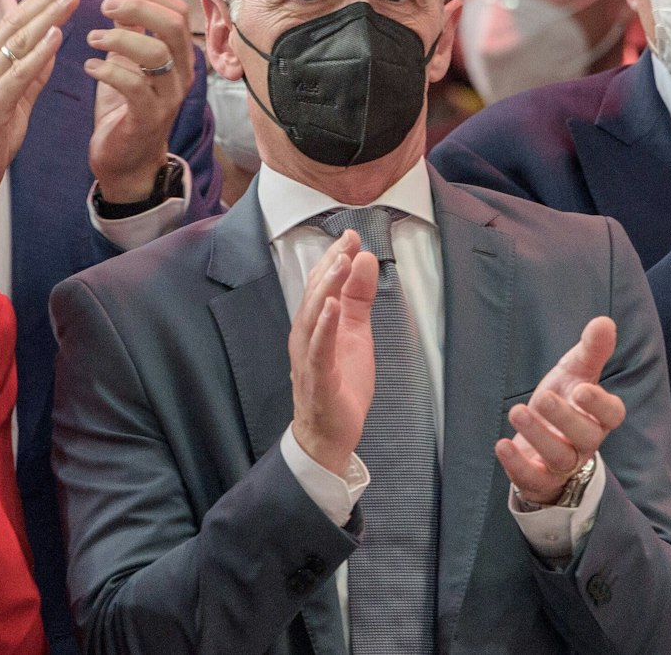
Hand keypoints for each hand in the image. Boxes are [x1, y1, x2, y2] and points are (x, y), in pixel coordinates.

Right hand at [0, 0, 79, 205]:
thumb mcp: (14, 102)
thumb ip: (32, 75)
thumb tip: (52, 47)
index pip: (15, 23)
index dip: (41, 1)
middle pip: (17, 23)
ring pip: (19, 42)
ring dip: (48, 16)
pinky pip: (18, 73)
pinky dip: (39, 53)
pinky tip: (56, 35)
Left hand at [88, 0, 194, 203]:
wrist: (127, 162)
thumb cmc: (126, 107)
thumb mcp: (128, 59)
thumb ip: (131, 26)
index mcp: (180, 57)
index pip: (179, 11)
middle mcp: (181, 74)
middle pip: (173, 26)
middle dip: (138, 9)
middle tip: (105, 8)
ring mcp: (168, 98)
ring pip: (156, 53)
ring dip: (120, 38)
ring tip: (92, 38)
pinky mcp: (149, 118)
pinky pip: (135, 86)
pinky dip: (109, 70)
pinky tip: (90, 66)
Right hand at [288, 232, 377, 474]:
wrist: (329, 434)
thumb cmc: (340, 383)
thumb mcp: (356, 333)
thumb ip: (359, 299)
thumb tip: (366, 261)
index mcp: (314, 324)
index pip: (321, 284)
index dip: (335, 258)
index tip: (351, 235)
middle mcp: (305, 337)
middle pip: (314, 294)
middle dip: (331, 265)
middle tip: (348, 241)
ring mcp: (309, 357)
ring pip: (312, 316)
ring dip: (326, 288)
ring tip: (342, 263)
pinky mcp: (319, 379)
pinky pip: (319, 350)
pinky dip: (324, 327)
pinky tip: (331, 307)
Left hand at [497, 317, 623, 503]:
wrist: (540, 439)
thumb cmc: (563, 401)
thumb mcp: (575, 372)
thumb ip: (591, 350)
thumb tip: (604, 322)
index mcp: (598, 416)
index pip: (612, 415)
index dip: (600, 404)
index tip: (581, 389)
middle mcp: (585, 442)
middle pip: (586, 436)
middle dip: (565, 417)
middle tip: (543, 397)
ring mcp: (563, 462)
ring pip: (560, 457)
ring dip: (538, 435)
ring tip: (517, 411)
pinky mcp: (540, 478)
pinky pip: (534, 478)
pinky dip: (517, 465)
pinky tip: (501, 445)